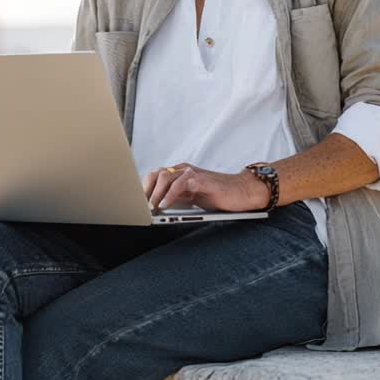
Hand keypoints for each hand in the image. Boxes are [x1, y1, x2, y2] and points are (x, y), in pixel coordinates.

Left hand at [141, 163, 268, 212]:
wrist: (242, 192)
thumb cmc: (219, 196)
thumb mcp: (192, 198)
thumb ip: (176, 199)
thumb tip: (155, 209)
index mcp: (179, 174)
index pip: (154, 176)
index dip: (143, 190)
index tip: (136, 205)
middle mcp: (183, 170)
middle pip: (155, 175)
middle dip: (145, 192)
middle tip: (141, 208)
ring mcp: (192, 173)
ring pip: (165, 177)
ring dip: (155, 194)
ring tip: (151, 208)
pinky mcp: (201, 179)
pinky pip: (180, 184)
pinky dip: (170, 195)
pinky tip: (165, 205)